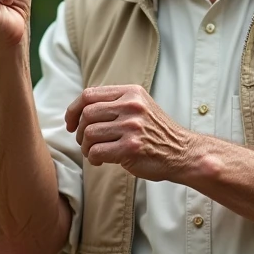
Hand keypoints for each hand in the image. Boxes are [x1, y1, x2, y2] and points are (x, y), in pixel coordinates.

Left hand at [65, 85, 195, 179]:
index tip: (70, 124)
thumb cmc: (156, 133)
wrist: (183, 152)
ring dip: (86, 147)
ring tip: (94, 152)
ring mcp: (132, 127)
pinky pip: (97, 151)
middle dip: (79, 131)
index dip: (73, 110)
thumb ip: (115, 103)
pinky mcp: (131, 148)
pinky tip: (101, 160)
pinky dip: (93, 158)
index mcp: (131, 93)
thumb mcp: (140, 107)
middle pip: (86, 114)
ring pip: (89, 133)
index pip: (89, 95)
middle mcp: (132, 107)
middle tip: (86, 142)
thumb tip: (79, 110)